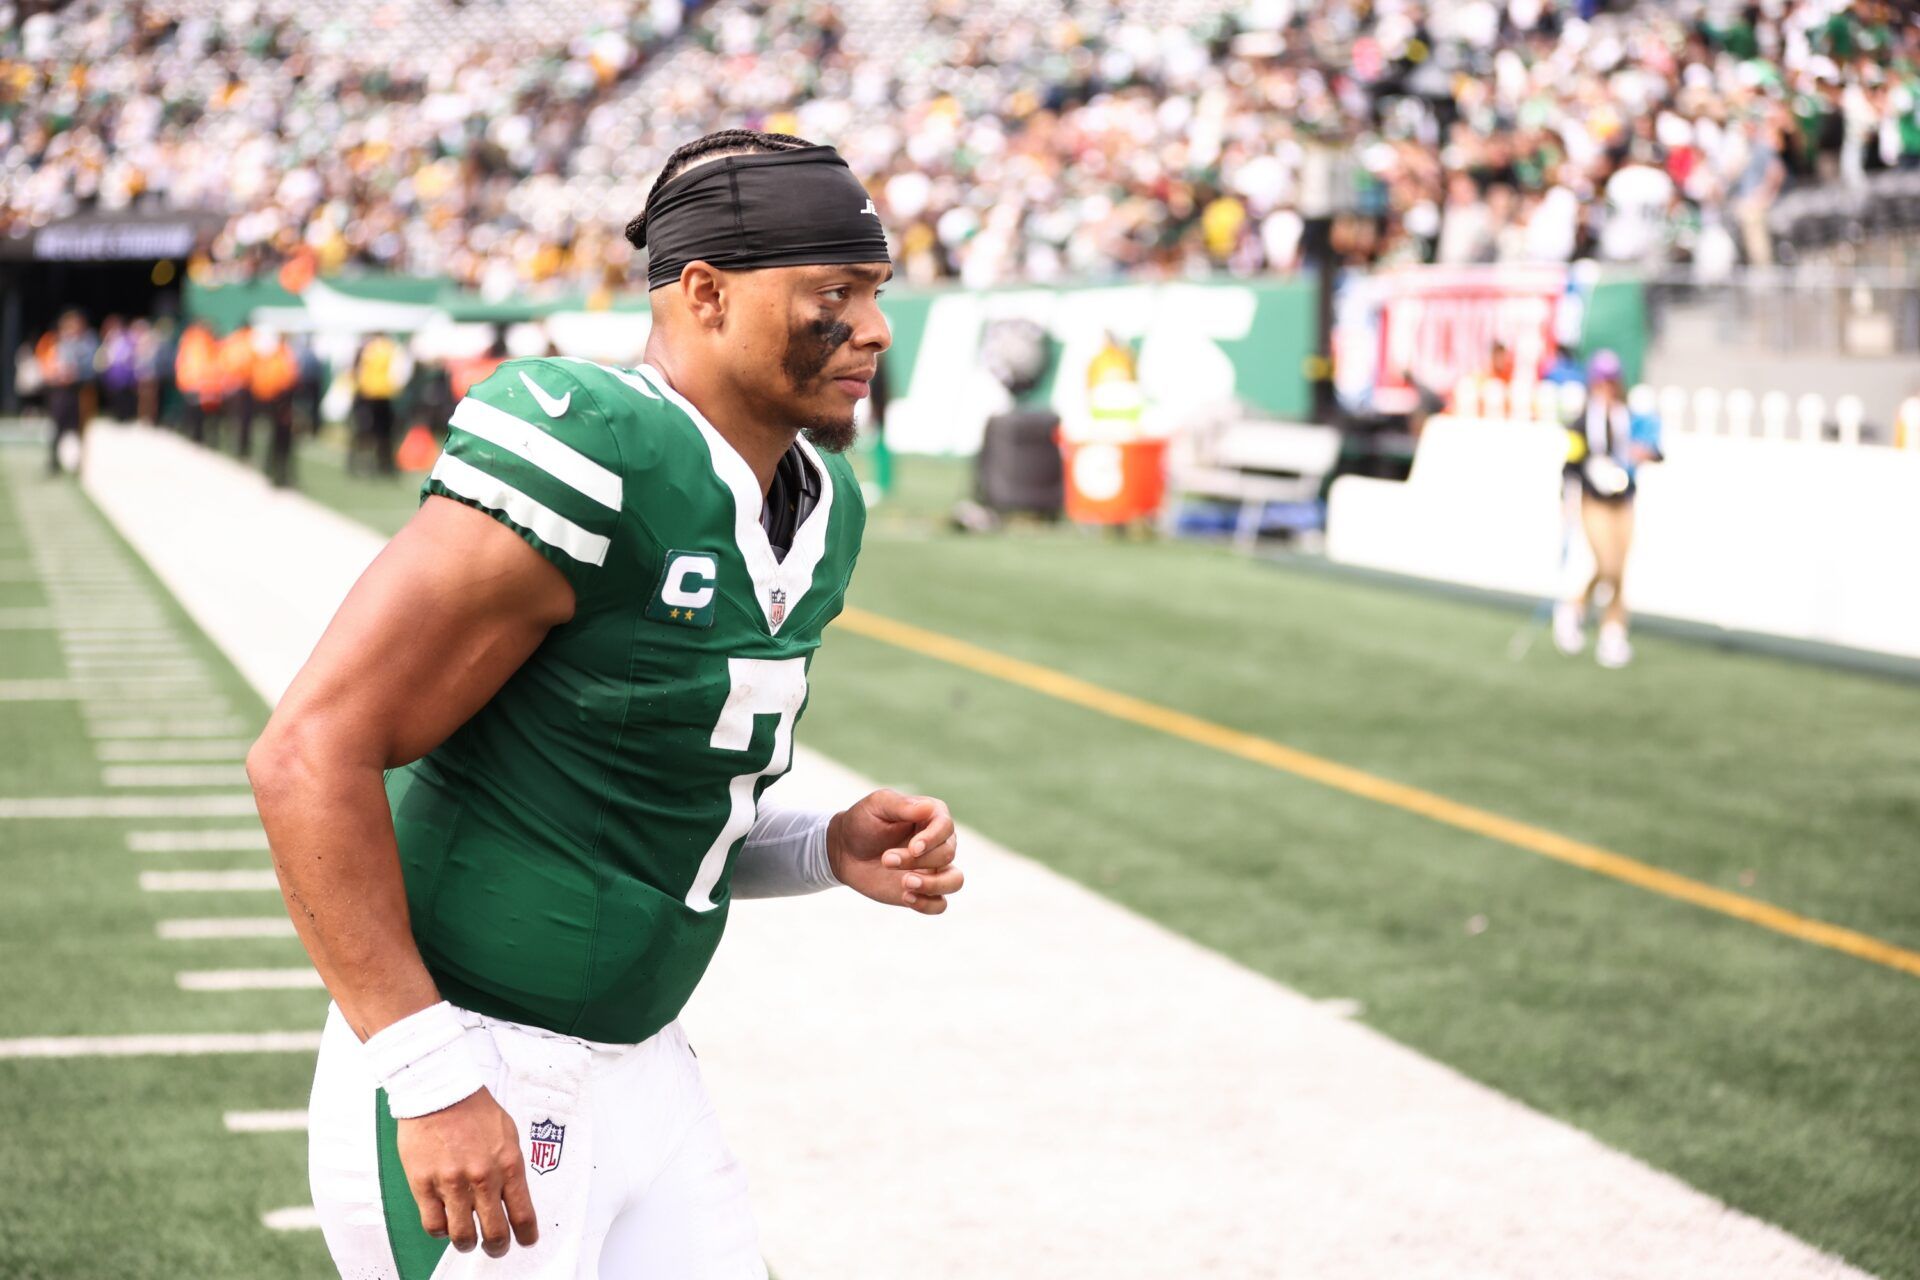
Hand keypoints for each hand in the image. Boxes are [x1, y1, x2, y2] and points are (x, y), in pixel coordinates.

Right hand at [396, 1088, 538, 1257]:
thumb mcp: (508, 1134)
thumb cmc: (474, 1109)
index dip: (526, 1235)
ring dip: (467, 1243)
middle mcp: (483, 1178)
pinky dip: (441, 1231)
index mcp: (508, 1165)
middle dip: (497, 1247)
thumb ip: (510, 1167)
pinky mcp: (424, 1185)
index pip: (523, 1215)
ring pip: (462, 1235)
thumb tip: (513, 1194)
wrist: (439, 1091)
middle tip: (495, 1248)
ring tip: (467, 1239)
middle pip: (495, 1233)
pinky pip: (434, 1225)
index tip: (526, 1241)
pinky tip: (444, 1223)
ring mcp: (451, 1184)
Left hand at [827, 789, 962, 914]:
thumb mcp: (877, 805)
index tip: (912, 848)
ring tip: (906, 883)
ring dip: (934, 885)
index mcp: (932, 816)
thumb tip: (929, 808)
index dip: (932, 839)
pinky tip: (905, 897)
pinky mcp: (924, 891)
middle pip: (946, 854)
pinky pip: (940, 905)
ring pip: (955, 881)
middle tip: (886, 859)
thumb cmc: (863, 822)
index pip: (946, 827)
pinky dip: (927, 905)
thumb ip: (903, 805)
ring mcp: (934, 869)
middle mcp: (939, 843)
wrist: (845, 851)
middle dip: (916, 860)